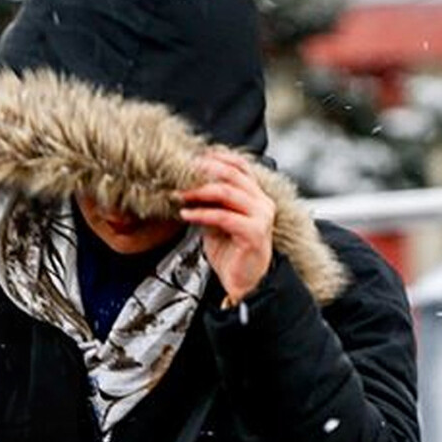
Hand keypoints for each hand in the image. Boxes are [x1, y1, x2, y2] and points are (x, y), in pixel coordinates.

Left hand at [177, 148, 274, 304]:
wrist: (243, 282)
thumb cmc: (231, 253)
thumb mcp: (217, 221)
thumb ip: (209, 203)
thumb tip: (186, 186)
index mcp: (256, 196)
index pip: (239, 167)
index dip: (216, 158)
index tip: (192, 158)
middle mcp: (262, 203)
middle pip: (232, 175)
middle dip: (202, 173)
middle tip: (178, 174)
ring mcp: (261, 217)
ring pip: (227, 193)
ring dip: (198, 192)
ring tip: (179, 195)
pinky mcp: (254, 233)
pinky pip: (223, 217)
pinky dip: (201, 214)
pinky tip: (186, 214)